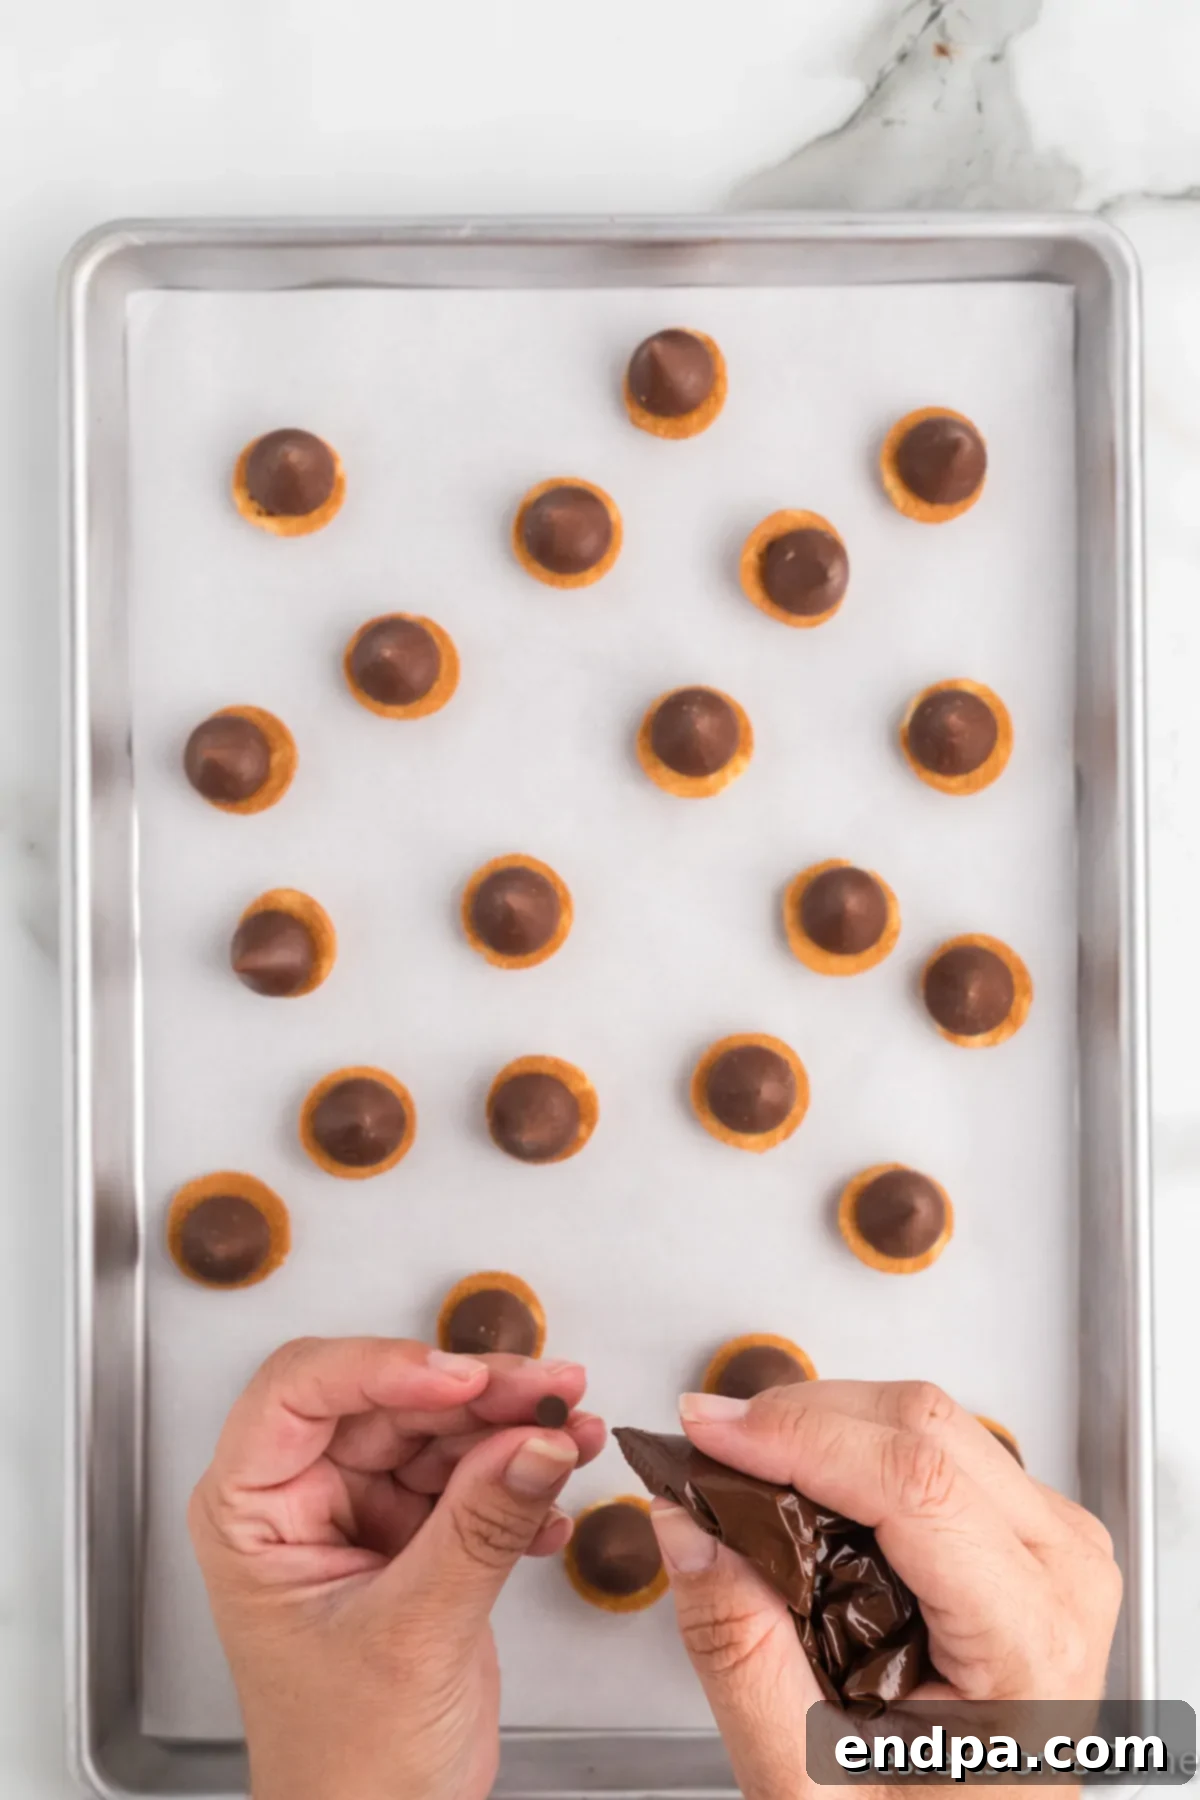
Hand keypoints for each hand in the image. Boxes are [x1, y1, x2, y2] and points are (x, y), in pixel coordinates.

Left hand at [189, 1335, 603, 1799]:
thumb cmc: (345, 1765)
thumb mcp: (413, 1636)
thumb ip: (480, 1527)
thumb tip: (533, 1440)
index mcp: (253, 1511)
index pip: (302, 1390)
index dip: (383, 1366)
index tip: (461, 1379)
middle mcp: (302, 1498)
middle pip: (388, 1401)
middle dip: (475, 1394)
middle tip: (547, 1391)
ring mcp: (361, 1513)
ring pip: (438, 1430)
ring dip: (512, 1428)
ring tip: (572, 1431)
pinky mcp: (416, 1536)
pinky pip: (471, 1477)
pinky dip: (520, 1478)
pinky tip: (558, 1493)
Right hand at [647, 1380, 1121, 1799]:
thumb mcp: (809, 1782)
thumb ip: (741, 1653)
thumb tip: (689, 1522)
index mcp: (1030, 1644)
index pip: (916, 1484)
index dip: (799, 1437)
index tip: (707, 1432)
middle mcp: (1062, 1574)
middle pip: (922, 1426)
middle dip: (797, 1418)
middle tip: (707, 1449)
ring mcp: (1053, 1540)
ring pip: (926, 1416)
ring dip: (821, 1423)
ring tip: (745, 1473)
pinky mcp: (1027, 1525)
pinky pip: (935, 1441)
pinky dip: (852, 1442)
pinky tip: (801, 1484)